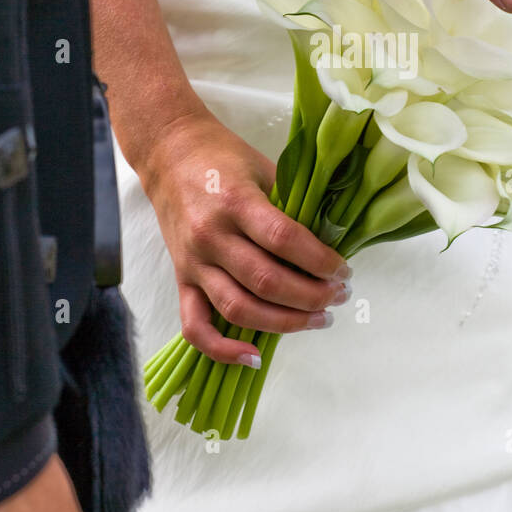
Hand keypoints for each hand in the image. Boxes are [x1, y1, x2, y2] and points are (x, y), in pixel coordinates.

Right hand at [140, 110, 351, 362]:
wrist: (168, 155)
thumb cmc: (223, 158)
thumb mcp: (264, 169)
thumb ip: (291, 207)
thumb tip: (330, 243)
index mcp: (236, 202)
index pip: (285, 241)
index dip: (321, 261)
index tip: (344, 270)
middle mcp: (212, 237)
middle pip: (267, 282)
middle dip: (312, 296)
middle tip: (339, 295)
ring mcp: (194, 263)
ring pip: (239, 308)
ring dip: (285, 323)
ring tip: (318, 319)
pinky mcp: (182, 280)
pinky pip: (195, 327)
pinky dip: (223, 349)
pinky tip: (255, 356)